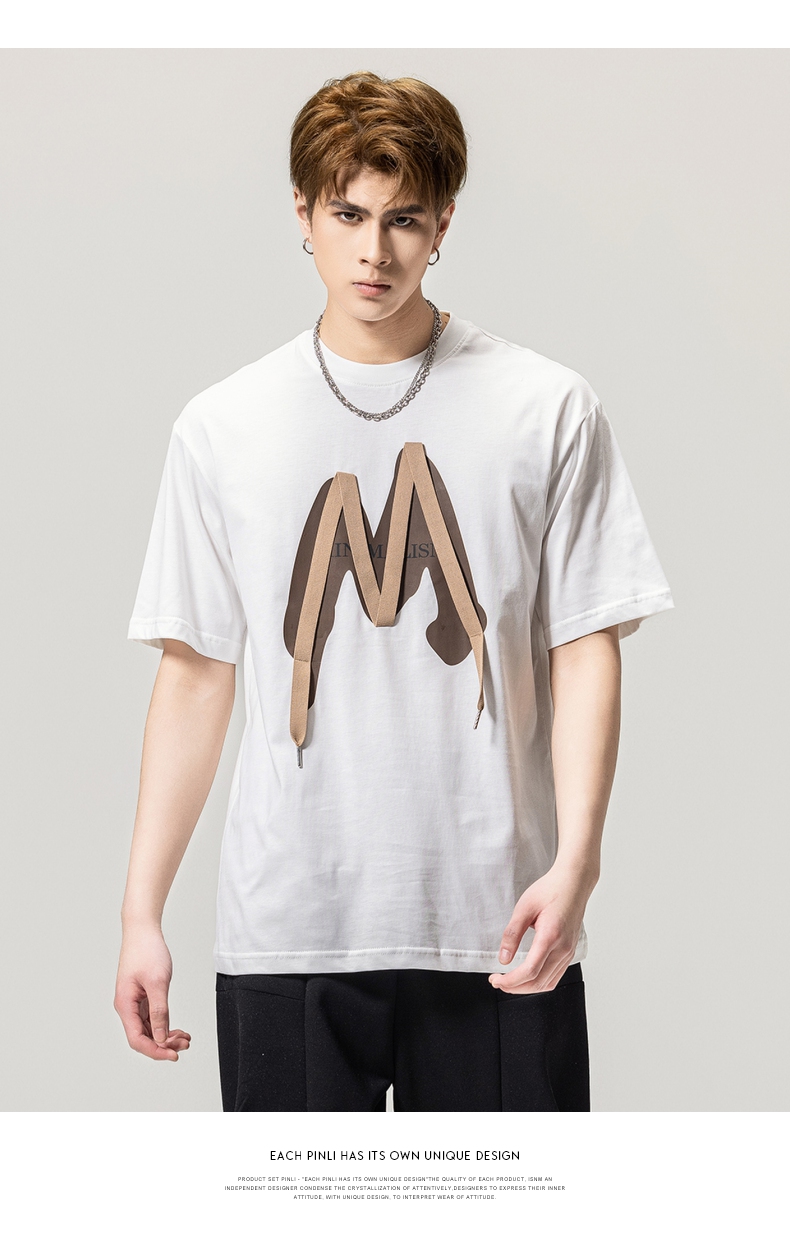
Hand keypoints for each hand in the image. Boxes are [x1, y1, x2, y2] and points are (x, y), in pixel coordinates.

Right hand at [114, 925, 190, 1060]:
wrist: (143, 929)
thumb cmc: (147, 951)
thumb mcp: (158, 982)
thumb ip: (160, 1011)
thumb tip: (161, 1037)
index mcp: (125, 1005)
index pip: (137, 1039)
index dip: (155, 1051)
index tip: (173, 1055)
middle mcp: (127, 1006)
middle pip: (143, 1037)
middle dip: (164, 1044)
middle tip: (185, 1045)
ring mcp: (135, 1002)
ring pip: (149, 1029)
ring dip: (166, 1036)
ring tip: (185, 1038)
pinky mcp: (142, 996)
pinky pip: (153, 1018)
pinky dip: (166, 1024)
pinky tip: (178, 1029)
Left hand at [488, 863, 594, 993]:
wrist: (573, 883)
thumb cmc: (550, 890)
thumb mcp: (524, 908)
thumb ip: (512, 934)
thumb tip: (503, 958)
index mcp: (551, 936)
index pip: (530, 971)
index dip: (510, 981)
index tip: (495, 979)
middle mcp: (563, 948)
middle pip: (538, 982)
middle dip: (515, 988)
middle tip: (497, 982)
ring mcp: (569, 952)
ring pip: (547, 983)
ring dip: (526, 988)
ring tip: (509, 981)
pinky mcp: (570, 952)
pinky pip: (555, 976)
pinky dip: (539, 982)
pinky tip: (526, 977)